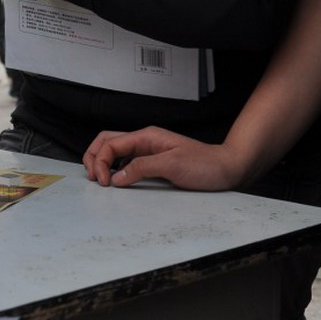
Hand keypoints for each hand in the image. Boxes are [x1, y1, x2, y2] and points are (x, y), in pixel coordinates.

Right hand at [82, 126, 245, 190]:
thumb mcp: (172, 166)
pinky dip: (114, 167)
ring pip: (114, 149)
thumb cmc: (204, 165)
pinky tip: (116, 179)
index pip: (111, 143)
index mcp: (146, 137)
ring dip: (102, 161)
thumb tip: (117, 177)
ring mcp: (148, 150)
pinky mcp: (153, 161)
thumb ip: (142, 168)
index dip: (100, 161)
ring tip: (100, 178)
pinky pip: (126, 160)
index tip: (103, 182)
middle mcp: (144, 140)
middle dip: (94, 156)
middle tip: (93, 177)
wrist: (227, 168)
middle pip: (107, 140)